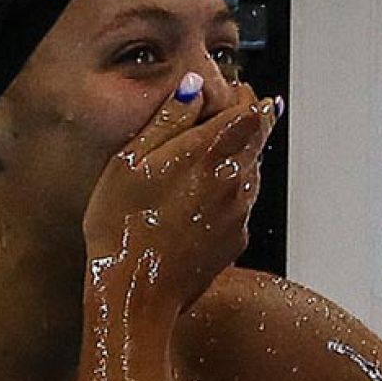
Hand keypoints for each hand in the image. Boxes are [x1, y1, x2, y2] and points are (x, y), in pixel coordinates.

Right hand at [83, 71, 279, 309]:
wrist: (135, 292)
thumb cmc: (122, 227)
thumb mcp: (131, 161)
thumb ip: (168, 120)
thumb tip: (195, 87)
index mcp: (209, 153)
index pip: (252, 109)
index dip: (246, 95)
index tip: (234, 90)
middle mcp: (234, 180)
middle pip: (259, 139)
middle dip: (246, 123)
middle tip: (224, 117)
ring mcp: (240, 212)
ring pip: (252, 170)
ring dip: (239, 157)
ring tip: (207, 159)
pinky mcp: (236, 238)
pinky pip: (242, 203)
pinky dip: (230, 193)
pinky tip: (199, 200)